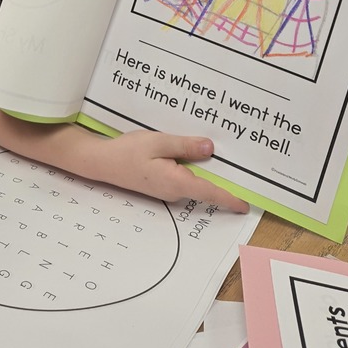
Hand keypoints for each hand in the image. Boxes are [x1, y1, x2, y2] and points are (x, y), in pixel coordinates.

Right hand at [100, 130, 248, 211]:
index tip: (245, 205)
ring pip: (195, 181)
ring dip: (207, 172)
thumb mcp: (159, 141)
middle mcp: (174, 190)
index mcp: (176, 181)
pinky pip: (184, 178)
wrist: (102, 161)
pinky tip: (194, 155)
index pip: (209, 192)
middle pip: (205, 187)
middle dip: (222, 179)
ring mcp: (168, 190)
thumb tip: (210, 149)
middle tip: (238, 165)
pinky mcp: (162, 184)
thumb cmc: (128, 151)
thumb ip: (186, 146)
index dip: (229, 198)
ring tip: (219, 154)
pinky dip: (193, 169)